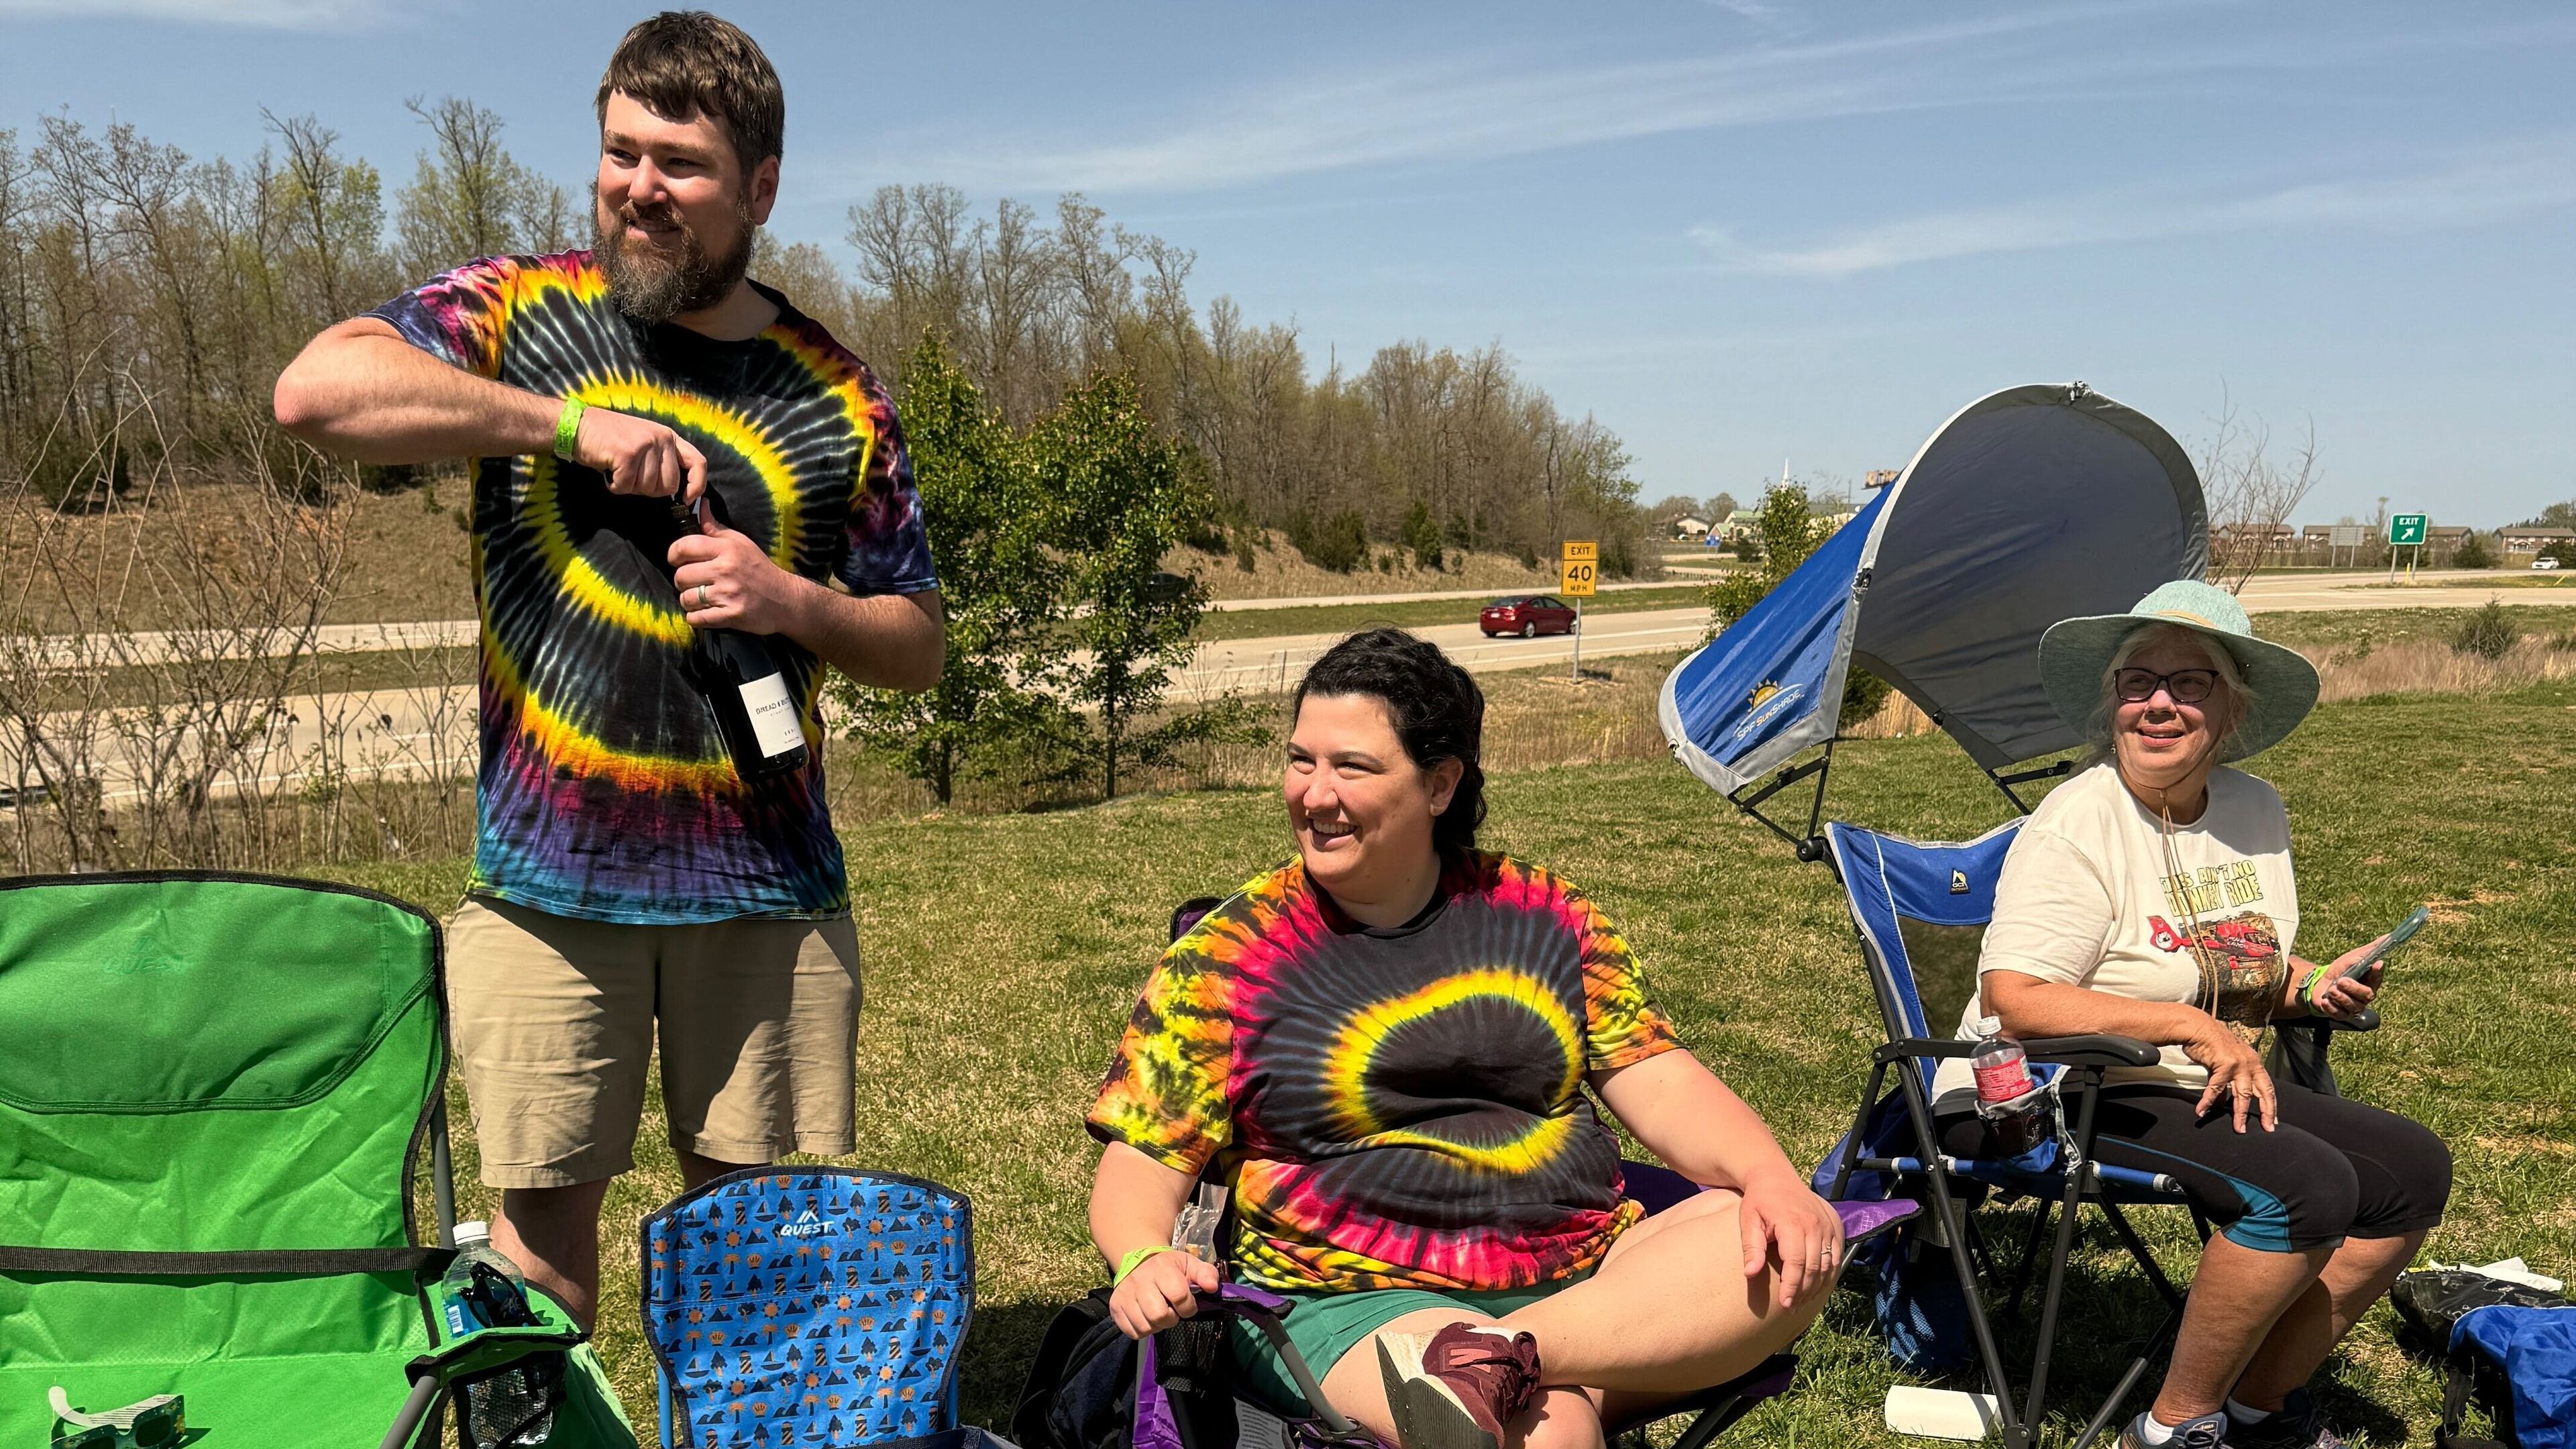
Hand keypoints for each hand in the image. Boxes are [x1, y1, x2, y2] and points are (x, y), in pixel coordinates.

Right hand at [573, 405, 706, 502]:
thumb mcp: (644, 441)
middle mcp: (661, 438)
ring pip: (646, 488)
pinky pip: (626, 487)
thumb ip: (662, 460)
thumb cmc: (610, 438)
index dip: (697, 485)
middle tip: (631, 475)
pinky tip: (608, 471)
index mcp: (669, 436)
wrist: (578, 425)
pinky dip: (615, 486)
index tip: (686, 498)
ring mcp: (645, 445)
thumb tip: (678, 490)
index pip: (698, 463)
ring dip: (629, 486)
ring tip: (618, 468)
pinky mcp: (627, 454)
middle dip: (648, 489)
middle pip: (669, 485)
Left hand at [671, 509, 803, 634]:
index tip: (677, 560)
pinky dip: (696, 618)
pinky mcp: (731, 616)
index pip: (684, 546)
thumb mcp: (741, 543)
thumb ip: (716, 528)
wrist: (786, 600)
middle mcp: (726, 570)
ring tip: (701, 599)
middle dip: (682, 581)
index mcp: (727, 549)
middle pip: (681, 575)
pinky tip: (705, 613)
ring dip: (689, 601)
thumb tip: (700, 505)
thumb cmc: (760, 569)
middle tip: (694, 583)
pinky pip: (696, 619)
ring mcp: (729, 594)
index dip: (673, 554)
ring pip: (686, 599)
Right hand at [1106, 1249, 1219, 1339]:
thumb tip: (1212, 1287)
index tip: (1187, 1305)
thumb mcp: (1190, 1264)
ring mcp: (1125, 1294)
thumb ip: (1206, 1274)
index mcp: (1161, 1268)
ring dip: (1157, 1326)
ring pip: (1145, 1327)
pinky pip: (1133, 1332)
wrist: (1140, 1262)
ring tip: (1159, 1313)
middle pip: (1159, 1315)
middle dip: (1171, 1319)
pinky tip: (1147, 1317)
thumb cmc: (1169, 1268)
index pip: (1179, 1295)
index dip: (1188, 1306)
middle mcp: (1139, 1280)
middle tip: (1172, 1312)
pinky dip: (1143, 1330)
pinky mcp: (1115, 1307)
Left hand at [1737, 1168, 1843, 1309]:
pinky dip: (1829, 1273)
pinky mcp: (1833, 1226)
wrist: (1774, 1176)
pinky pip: (1836, 1255)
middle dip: (1803, 1291)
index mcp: (1793, 1223)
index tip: (1785, 1304)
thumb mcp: (1748, 1220)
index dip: (1791, 1286)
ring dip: (1817, 1286)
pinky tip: (1818, 1286)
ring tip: (1803, 1302)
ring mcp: (1826, 1225)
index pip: (1796, 1263)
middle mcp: (1814, 1225)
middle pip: (1813, 1267)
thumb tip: (1750, 1273)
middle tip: (1791, 1308)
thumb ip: (1751, 1247)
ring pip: (1827, 1264)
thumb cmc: (1758, 1200)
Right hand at [2184, 1019, 2275, 1131]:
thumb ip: (2227, 1083)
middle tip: (2267, 1128)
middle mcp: (2250, 1063)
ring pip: (2243, 1094)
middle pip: (2262, 1092)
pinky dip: (2208, 1101)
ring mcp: (2239, 1064)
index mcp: (2253, 1062)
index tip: (2272, 1120)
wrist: (2197, 1026)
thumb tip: (2223, 1102)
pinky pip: (2216, 1088)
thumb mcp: (2224, 1064)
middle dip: (2266, 1112)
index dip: (2271, 1104)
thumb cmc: (2210, 1043)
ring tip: (2238, 1129)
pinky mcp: (2224, 1065)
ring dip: (2239, 1114)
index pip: (2267, 1087)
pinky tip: (2201, 1111)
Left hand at [2307, 939, 2384, 1019]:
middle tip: (2341, 981)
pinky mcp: (2341, 1014)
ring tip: (2331, 989)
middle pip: (2366, 995)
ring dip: (2340, 996)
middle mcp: (2365, 997)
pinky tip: (2325, 1000)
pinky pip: (2339, 1013)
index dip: (2378, 972)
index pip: (2378, 978)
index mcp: (2371, 982)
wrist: (2320, 983)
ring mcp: (2354, 1007)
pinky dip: (2330, 1006)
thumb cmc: (2341, 970)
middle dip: (2353, 988)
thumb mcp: (2353, 957)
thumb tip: (2388, 936)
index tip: (2377, 964)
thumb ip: (2371, 950)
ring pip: (2352, 1005)